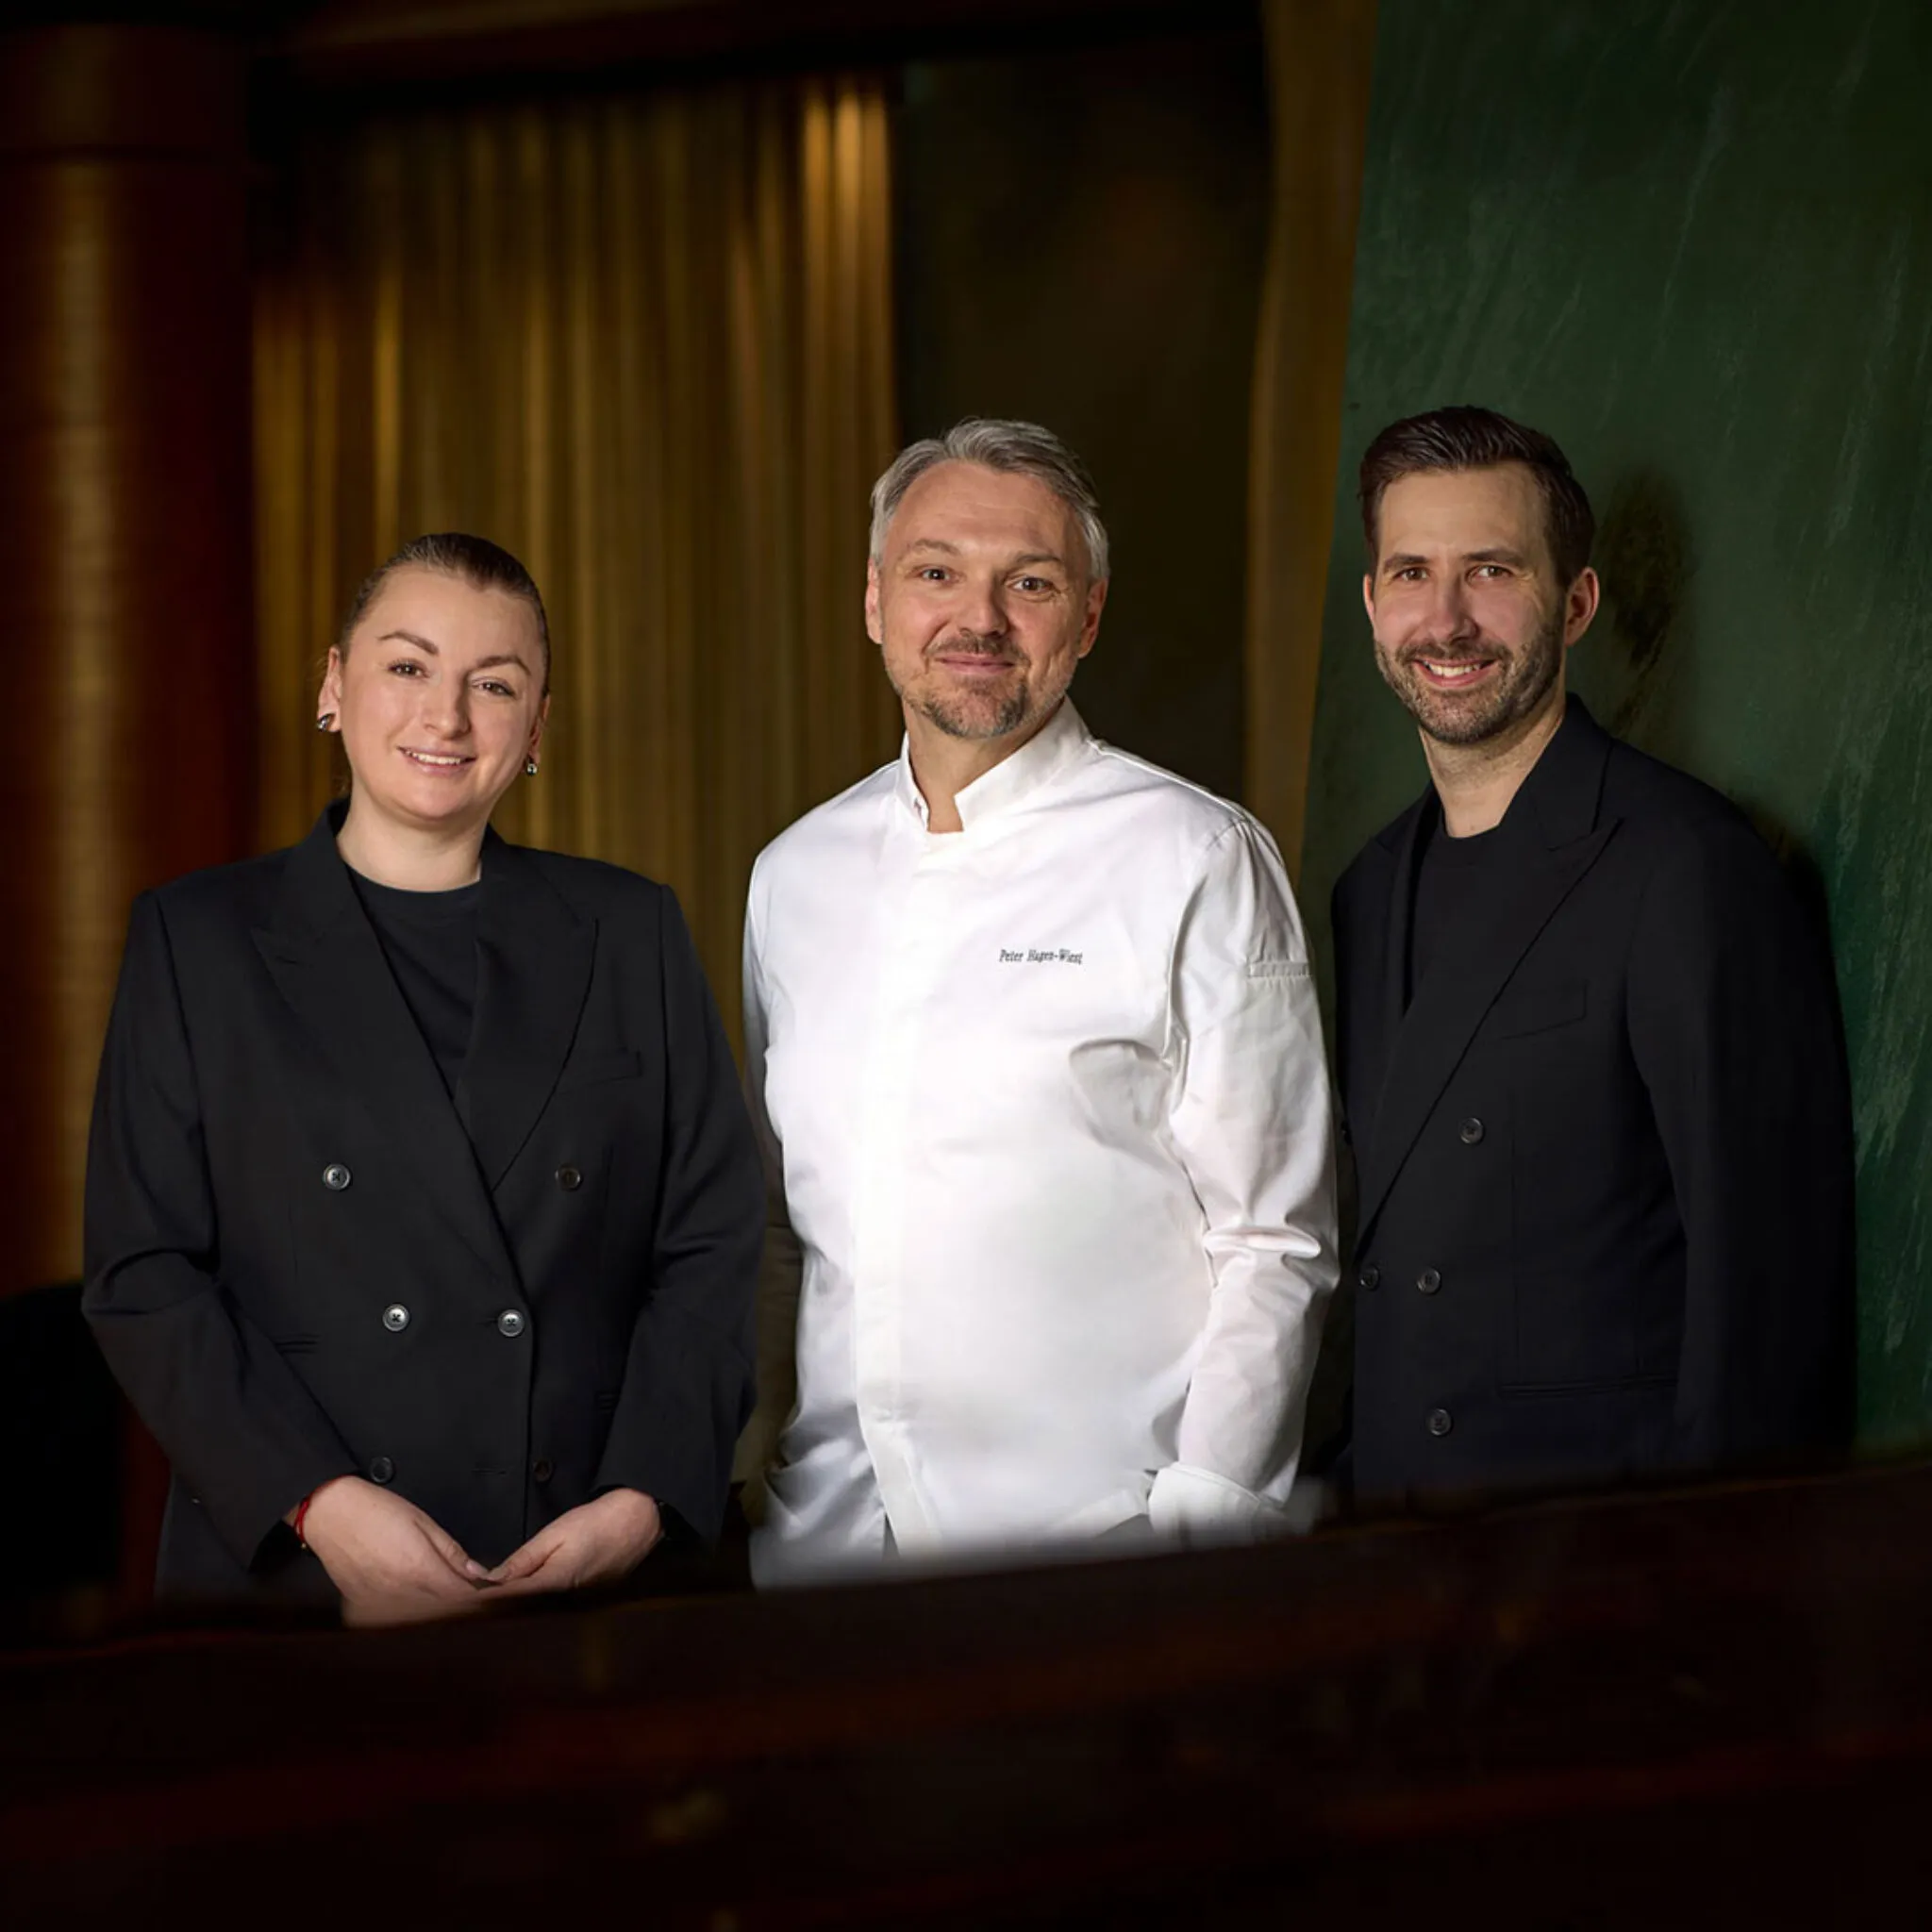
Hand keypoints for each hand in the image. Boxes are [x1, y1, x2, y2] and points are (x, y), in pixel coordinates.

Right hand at [298, 1475, 489, 1626]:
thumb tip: (476, 1572)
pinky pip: (392, 1618)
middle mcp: (400, 1593)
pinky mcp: (362, 1609)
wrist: (330, 1514)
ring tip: (432, 1588)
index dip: (477, 1596)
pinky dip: (407, 1612)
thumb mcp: (423, 1522)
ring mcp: (379, 1605)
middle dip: (458, 1602)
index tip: (486, 1591)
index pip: (461, 1596)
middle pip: (442, 1611)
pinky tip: (408, 1595)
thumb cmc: (375, 1511)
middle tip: (463, 1589)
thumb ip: (452, 1552)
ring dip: (433, 1609)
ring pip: (418, 1618)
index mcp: (420, 1569)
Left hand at [484, 1488, 662, 1597]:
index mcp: (554, 1585)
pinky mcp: (588, 1606)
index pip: (509, 1602)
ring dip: (514, 1611)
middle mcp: (565, 1604)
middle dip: (496, 1611)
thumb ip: (522, 1561)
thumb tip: (488, 1579)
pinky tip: (521, 1601)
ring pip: (537, 1614)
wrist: (640, 1522)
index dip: (483, 1605)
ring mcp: (579, 1608)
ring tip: (489, 1606)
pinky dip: (535, 1607)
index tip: (460, 1606)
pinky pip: (553, 1610)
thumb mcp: (554, 1534)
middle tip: (468, 1607)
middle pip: (522, 1614)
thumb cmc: (596, 1522)